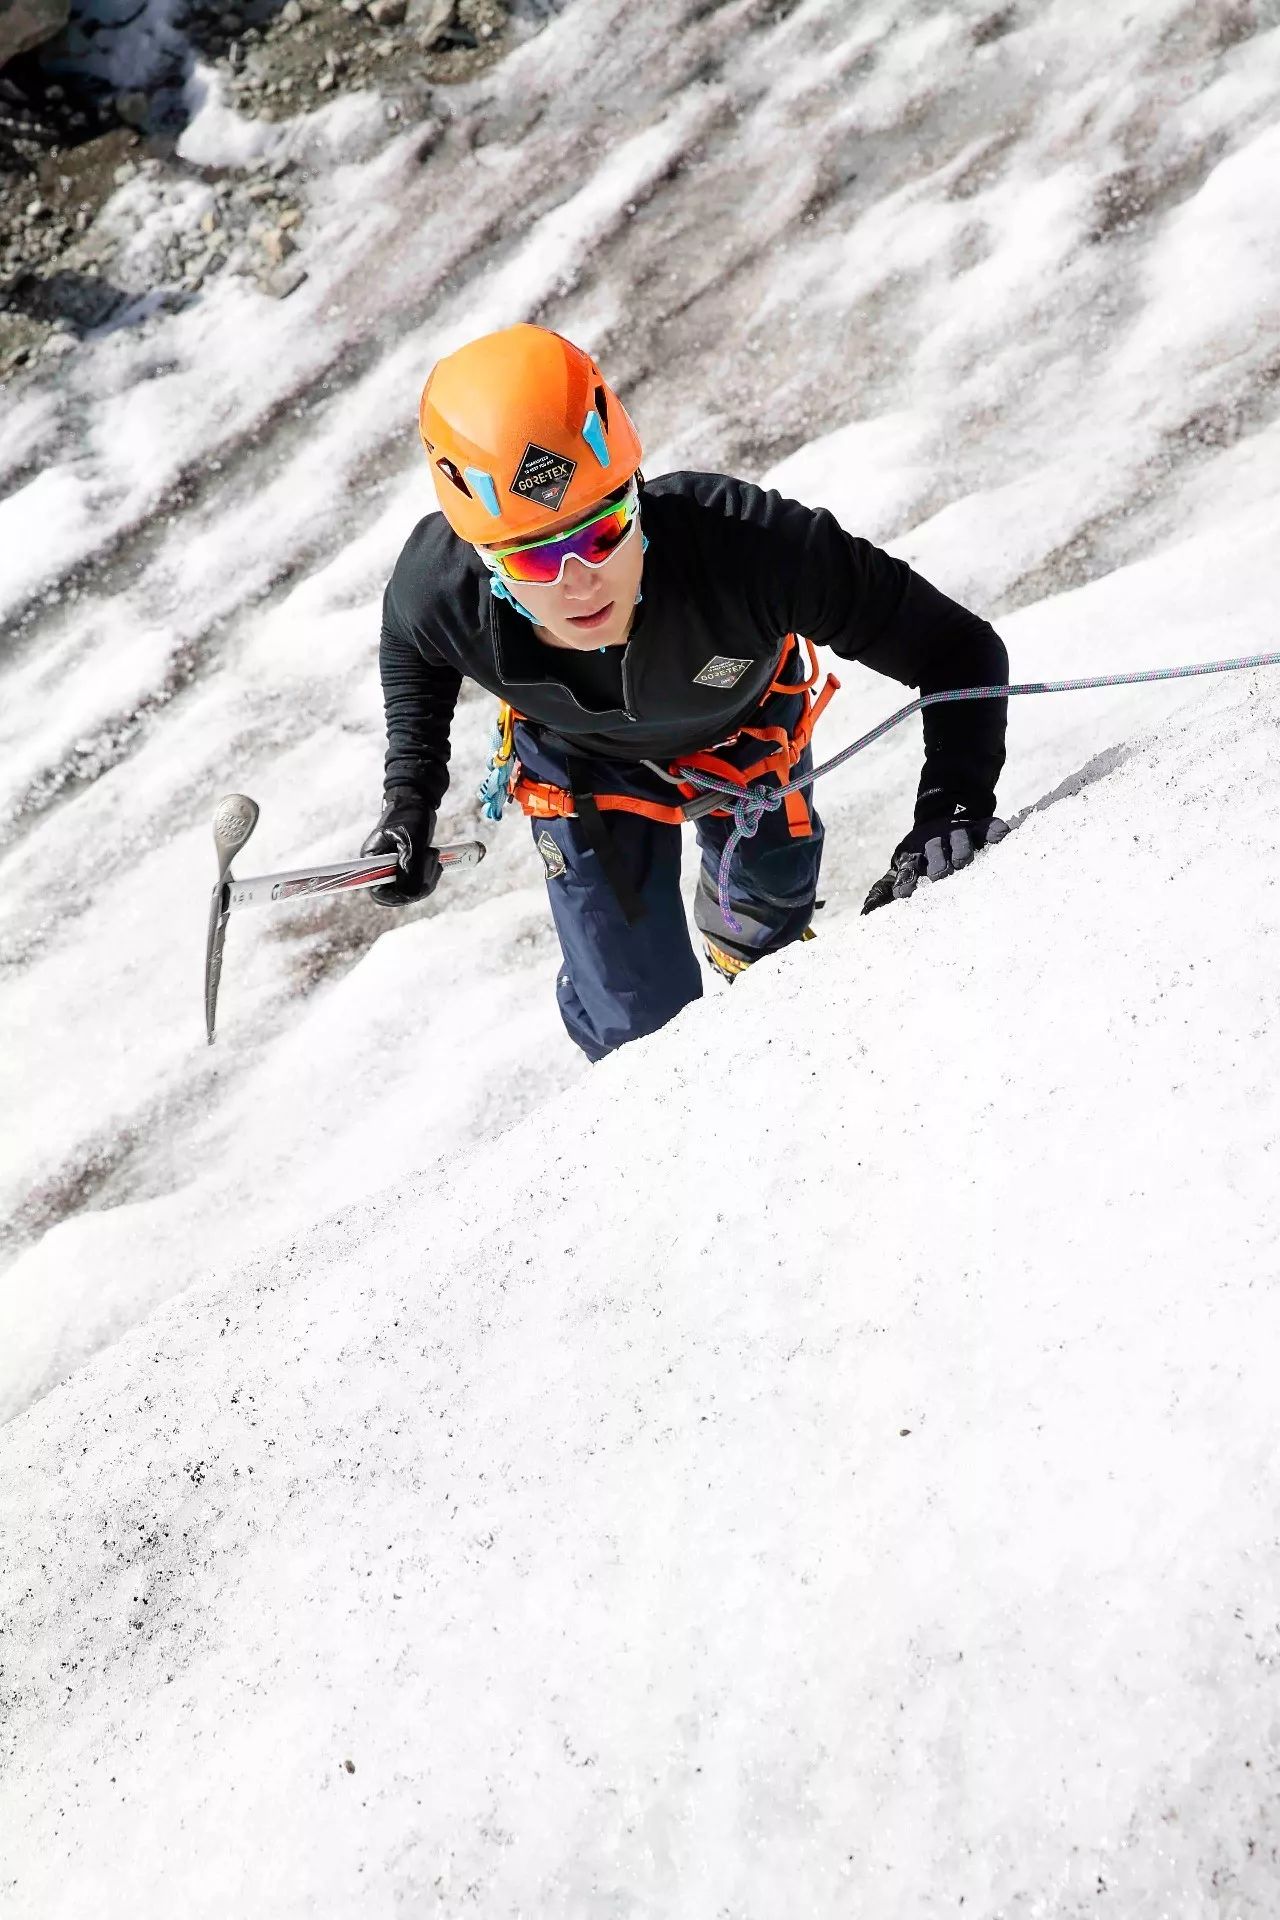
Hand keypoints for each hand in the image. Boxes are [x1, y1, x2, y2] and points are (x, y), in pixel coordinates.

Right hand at [360, 789, 440, 906]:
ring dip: (428, 877)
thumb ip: (411, 865)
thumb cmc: (409, 815)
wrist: (418, 804)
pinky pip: (420, 885)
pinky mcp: (409, 870)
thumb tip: (410, 893)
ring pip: (412, 891)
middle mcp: (380, 869)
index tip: (413, 888)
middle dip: (417, 885)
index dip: (394, 895)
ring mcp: (395, 870)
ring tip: (432, 853)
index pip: (377, 891)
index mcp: (372, 860)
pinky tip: (434, 858)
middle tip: (432, 863)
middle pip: (396, 895)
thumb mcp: (412, 838)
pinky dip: (431, 875)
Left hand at [861, 812, 1008, 913]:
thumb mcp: (903, 866)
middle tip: (939, 876)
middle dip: (936, 865)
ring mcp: (957, 833)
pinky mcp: (978, 826)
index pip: (910, 868)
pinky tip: (1001, 836)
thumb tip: (866, 913)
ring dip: (961, 850)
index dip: (908, 880)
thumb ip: (885, 889)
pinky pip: (988, 827)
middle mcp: (935, 843)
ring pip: (960, 840)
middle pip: (936, 853)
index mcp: (915, 855)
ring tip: (964, 861)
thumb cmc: (921, 853)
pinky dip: (994, 831)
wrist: (942, 814)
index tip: (904, 894)